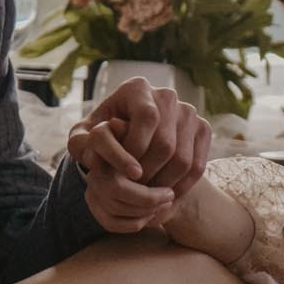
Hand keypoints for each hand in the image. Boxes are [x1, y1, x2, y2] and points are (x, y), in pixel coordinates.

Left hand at [69, 79, 212, 229]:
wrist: (130, 139)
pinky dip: (181, 186)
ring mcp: (189, 112)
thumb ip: (80, 144)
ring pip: (183, 158)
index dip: (136, 149)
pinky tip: (163, 194)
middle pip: (166, 142)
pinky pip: (197, 166)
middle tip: (134, 190)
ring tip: (146, 195)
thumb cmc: (103, 137)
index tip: (125, 173)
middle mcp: (167, 95)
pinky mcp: (202, 129)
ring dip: (163, 184)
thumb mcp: (84, 138)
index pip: (147, 117)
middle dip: (148, 173)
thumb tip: (96, 155)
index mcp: (137, 88)